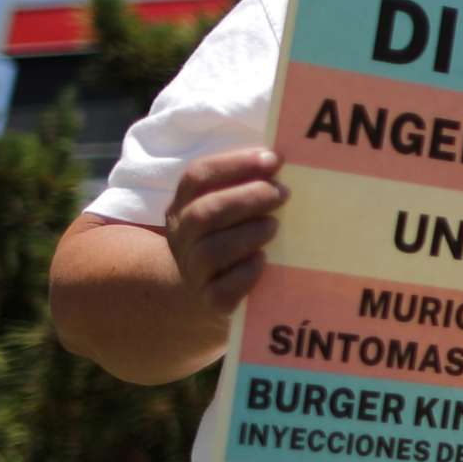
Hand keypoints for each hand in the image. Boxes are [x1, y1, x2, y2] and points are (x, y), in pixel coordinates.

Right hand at [165, 149, 288, 312]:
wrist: (202, 292)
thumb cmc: (227, 239)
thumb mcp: (226, 209)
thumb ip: (245, 185)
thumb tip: (279, 160)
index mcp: (183, 205)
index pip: (197, 176)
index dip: (234, 164)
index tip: (273, 160)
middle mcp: (181, 237)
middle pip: (203, 213)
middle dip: (246, 199)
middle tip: (281, 193)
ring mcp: (193, 271)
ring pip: (212, 251)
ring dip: (248, 234)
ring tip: (274, 225)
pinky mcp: (210, 301)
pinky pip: (223, 290)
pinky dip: (245, 273)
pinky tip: (263, 260)